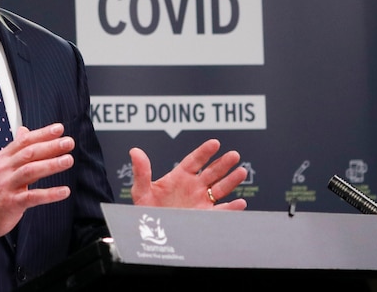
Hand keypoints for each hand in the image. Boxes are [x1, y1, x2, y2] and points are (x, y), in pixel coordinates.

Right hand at [0, 123, 72, 241]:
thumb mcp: (2, 166)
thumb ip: (16, 149)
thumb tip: (25, 131)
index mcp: (3, 158)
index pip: (24, 141)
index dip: (42, 134)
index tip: (58, 129)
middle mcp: (4, 169)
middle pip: (29, 153)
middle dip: (50, 146)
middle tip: (68, 142)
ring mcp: (7, 185)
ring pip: (30, 170)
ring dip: (51, 164)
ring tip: (68, 160)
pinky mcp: (12, 203)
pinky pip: (33, 196)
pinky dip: (49, 194)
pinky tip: (64, 191)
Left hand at [129, 139, 246, 209]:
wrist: (150, 232)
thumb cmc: (146, 210)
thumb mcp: (141, 190)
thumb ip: (141, 171)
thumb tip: (135, 151)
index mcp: (180, 176)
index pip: (195, 161)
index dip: (205, 152)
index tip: (215, 143)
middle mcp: (194, 187)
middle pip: (212, 172)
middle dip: (224, 164)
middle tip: (234, 155)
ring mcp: (201, 201)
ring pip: (220, 188)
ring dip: (231, 181)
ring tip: (241, 172)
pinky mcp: (205, 217)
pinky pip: (221, 212)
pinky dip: (231, 208)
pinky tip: (239, 203)